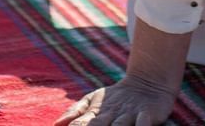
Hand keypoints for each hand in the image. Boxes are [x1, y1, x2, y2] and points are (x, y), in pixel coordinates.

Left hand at [54, 78, 177, 125]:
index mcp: (96, 113)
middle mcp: (111, 114)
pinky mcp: (147, 114)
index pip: (79, 125)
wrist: (148, 82)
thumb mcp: (94, 100)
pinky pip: (143, 123)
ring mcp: (129, 114)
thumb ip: (76, 111)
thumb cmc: (117, 98)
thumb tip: (56, 123)